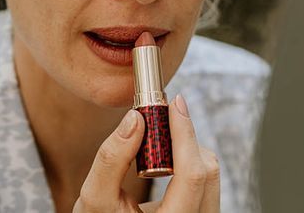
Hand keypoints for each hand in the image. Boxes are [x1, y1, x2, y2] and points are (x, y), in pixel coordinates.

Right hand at [73, 94, 219, 211]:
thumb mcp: (94, 199)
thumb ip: (111, 159)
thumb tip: (135, 118)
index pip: (193, 175)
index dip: (185, 133)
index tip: (175, 103)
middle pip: (207, 171)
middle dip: (184, 137)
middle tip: (161, 116)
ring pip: (209, 174)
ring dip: (186, 150)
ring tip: (154, 144)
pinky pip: (204, 182)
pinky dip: (187, 162)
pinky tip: (163, 160)